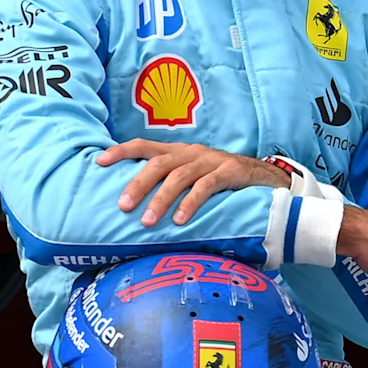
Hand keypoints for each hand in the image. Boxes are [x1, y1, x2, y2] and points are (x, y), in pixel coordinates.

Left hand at [97, 140, 290, 226]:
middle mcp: (192, 153)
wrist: (267, 178)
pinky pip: (207, 186)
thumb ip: (170, 184)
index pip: (145, 146)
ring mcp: (211, 161)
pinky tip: (180, 220)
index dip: (122, 151)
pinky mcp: (230, 172)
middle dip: (138, 183)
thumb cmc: (222, 182)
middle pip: (159, 162)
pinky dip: (191, 203)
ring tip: (147, 221)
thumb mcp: (193, 178)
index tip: (99, 162)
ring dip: (161, 199)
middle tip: (123, 206)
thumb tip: (136, 207)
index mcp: (179, 152)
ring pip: (180, 176)